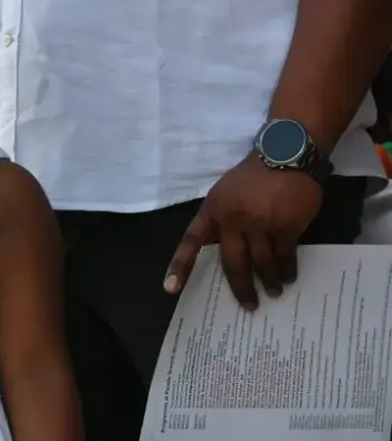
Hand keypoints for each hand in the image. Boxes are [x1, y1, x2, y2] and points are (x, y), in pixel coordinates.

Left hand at [164, 154, 322, 308]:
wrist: (285, 154)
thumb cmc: (253, 175)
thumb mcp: (225, 193)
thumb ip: (222, 220)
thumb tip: (227, 251)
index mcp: (212, 211)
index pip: (191, 241)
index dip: (181, 265)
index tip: (171, 289)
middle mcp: (232, 220)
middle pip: (233, 262)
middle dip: (240, 287)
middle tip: (248, 305)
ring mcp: (259, 224)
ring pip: (262, 262)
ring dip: (268, 281)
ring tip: (273, 292)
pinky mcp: (286, 225)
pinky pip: (284, 255)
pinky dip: (286, 268)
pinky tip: (288, 276)